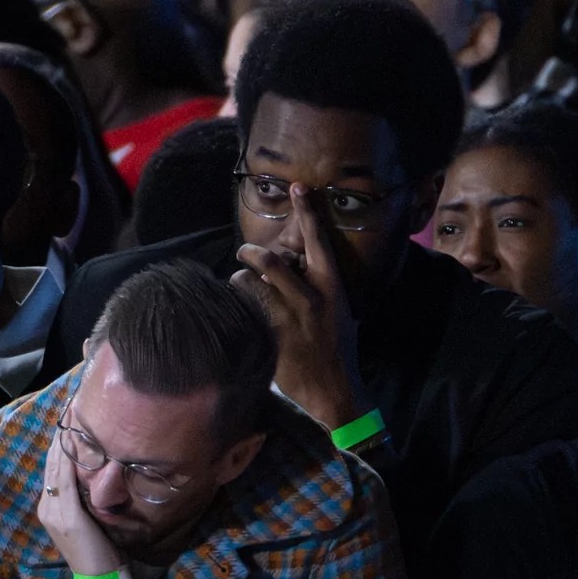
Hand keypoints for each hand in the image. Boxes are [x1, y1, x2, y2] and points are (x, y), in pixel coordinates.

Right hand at [37, 432, 122, 577]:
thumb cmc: (100, 554)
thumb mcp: (89, 523)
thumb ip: (85, 503)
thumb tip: (97, 481)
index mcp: (50, 509)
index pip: (53, 470)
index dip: (59, 446)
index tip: (68, 422)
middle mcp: (47, 508)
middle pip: (51, 465)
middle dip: (60, 437)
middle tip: (69, 410)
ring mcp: (54, 512)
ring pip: (56, 469)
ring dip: (62, 442)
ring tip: (70, 418)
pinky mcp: (67, 516)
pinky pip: (64, 481)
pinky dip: (67, 460)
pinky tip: (72, 443)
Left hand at [230, 201, 365, 430]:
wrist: (334, 391)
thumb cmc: (338, 351)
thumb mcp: (341, 314)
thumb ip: (322, 289)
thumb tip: (303, 268)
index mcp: (331, 288)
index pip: (319, 242)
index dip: (307, 212)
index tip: (297, 187)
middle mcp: (310, 299)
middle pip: (270, 261)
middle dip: (250, 253)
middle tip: (244, 253)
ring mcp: (288, 318)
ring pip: (248, 284)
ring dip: (240, 284)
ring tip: (243, 293)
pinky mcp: (269, 336)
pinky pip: (242, 310)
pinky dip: (236, 307)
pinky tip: (237, 316)